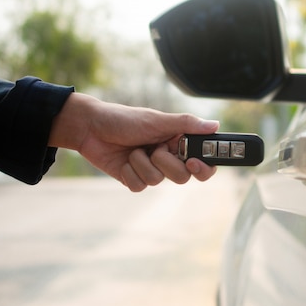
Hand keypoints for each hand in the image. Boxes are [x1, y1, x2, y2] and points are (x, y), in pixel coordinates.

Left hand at [49, 93, 219, 190]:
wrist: (90, 127)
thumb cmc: (124, 119)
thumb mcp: (157, 120)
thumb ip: (186, 124)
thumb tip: (215, 125)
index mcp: (178, 141)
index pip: (202, 161)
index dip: (203, 166)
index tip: (192, 161)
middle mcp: (167, 156)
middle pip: (183, 176)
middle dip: (167, 164)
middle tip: (156, 150)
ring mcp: (151, 169)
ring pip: (159, 181)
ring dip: (143, 163)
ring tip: (134, 150)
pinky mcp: (134, 178)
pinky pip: (140, 186)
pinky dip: (130, 172)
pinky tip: (123, 161)